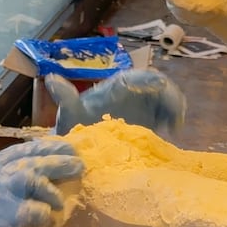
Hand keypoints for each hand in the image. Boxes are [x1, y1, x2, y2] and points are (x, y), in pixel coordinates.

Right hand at [0, 138, 84, 226]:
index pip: (17, 151)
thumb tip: (35, 184)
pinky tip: (47, 225)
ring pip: (34, 177)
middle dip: (57, 159)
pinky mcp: (4, 217)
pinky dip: (46, 217)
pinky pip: (36, 210)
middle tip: (78, 163)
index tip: (62, 147)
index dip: (43, 148)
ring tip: (62, 200)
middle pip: (30, 159)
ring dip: (53, 190)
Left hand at [49, 69, 186, 134]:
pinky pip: (168, 115)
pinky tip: (171, 133)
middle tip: (174, 116)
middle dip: (170, 96)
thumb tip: (51, 79)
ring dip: (175, 108)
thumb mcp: (70, 115)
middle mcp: (133, 93)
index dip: (150, 80)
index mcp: (116, 87)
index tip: (160, 88)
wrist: (83, 150)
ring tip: (174, 127)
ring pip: (167, 98)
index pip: (137, 76)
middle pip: (158, 85)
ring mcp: (144, 107)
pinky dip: (174, 121)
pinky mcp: (151, 122)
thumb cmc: (76, 129)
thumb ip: (65, 99)